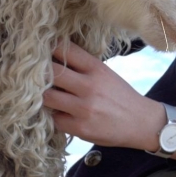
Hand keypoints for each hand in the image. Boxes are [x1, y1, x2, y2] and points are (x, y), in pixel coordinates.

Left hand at [43, 41, 175, 162]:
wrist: (141, 123)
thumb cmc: (121, 96)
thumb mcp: (107, 74)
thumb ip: (83, 67)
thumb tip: (54, 59)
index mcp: (96, 68)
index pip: (66, 50)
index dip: (49, 49)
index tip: (41, 52)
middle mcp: (89, 86)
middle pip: (51, 72)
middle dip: (40, 74)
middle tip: (34, 76)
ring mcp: (84, 108)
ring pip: (47, 97)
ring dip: (43, 97)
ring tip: (46, 96)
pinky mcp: (81, 127)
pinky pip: (55, 119)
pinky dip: (54, 117)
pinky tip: (60, 114)